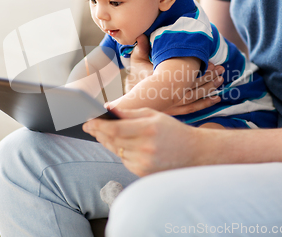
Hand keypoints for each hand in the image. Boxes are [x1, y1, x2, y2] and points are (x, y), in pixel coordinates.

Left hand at [83, 108, 207, 175]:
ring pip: (117, 151)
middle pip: (112, 141)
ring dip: (107, 142)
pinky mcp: (143, 173)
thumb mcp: (153, 115)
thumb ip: (129, 113)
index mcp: (147, 129)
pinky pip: (125, 160)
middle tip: (89, 126)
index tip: (87, 121)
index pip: (114, 129)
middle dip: (98, 132)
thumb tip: (107, 109)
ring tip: (102, 133)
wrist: (194, 152)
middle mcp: (145, 147)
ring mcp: (144, 162)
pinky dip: (121, 152)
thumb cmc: (172, 130)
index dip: (98, 125)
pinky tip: (123, 145)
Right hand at [126, 34, 225, 115]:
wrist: (131, 105)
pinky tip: (216, 98)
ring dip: (211, 87)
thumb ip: (141, 49)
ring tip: (221, 80)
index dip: (202, 67)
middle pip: (196, 83)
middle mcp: (173, 93)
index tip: (211, 62)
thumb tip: (141, 35)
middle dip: (211, 75)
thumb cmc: (133, 83)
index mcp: (165, 80)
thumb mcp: (136, 63)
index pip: (188, 72)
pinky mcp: (176, 111)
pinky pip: (194, 107)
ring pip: (198, 95)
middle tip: (222, 69)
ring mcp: (175, 104)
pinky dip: (206, 103)